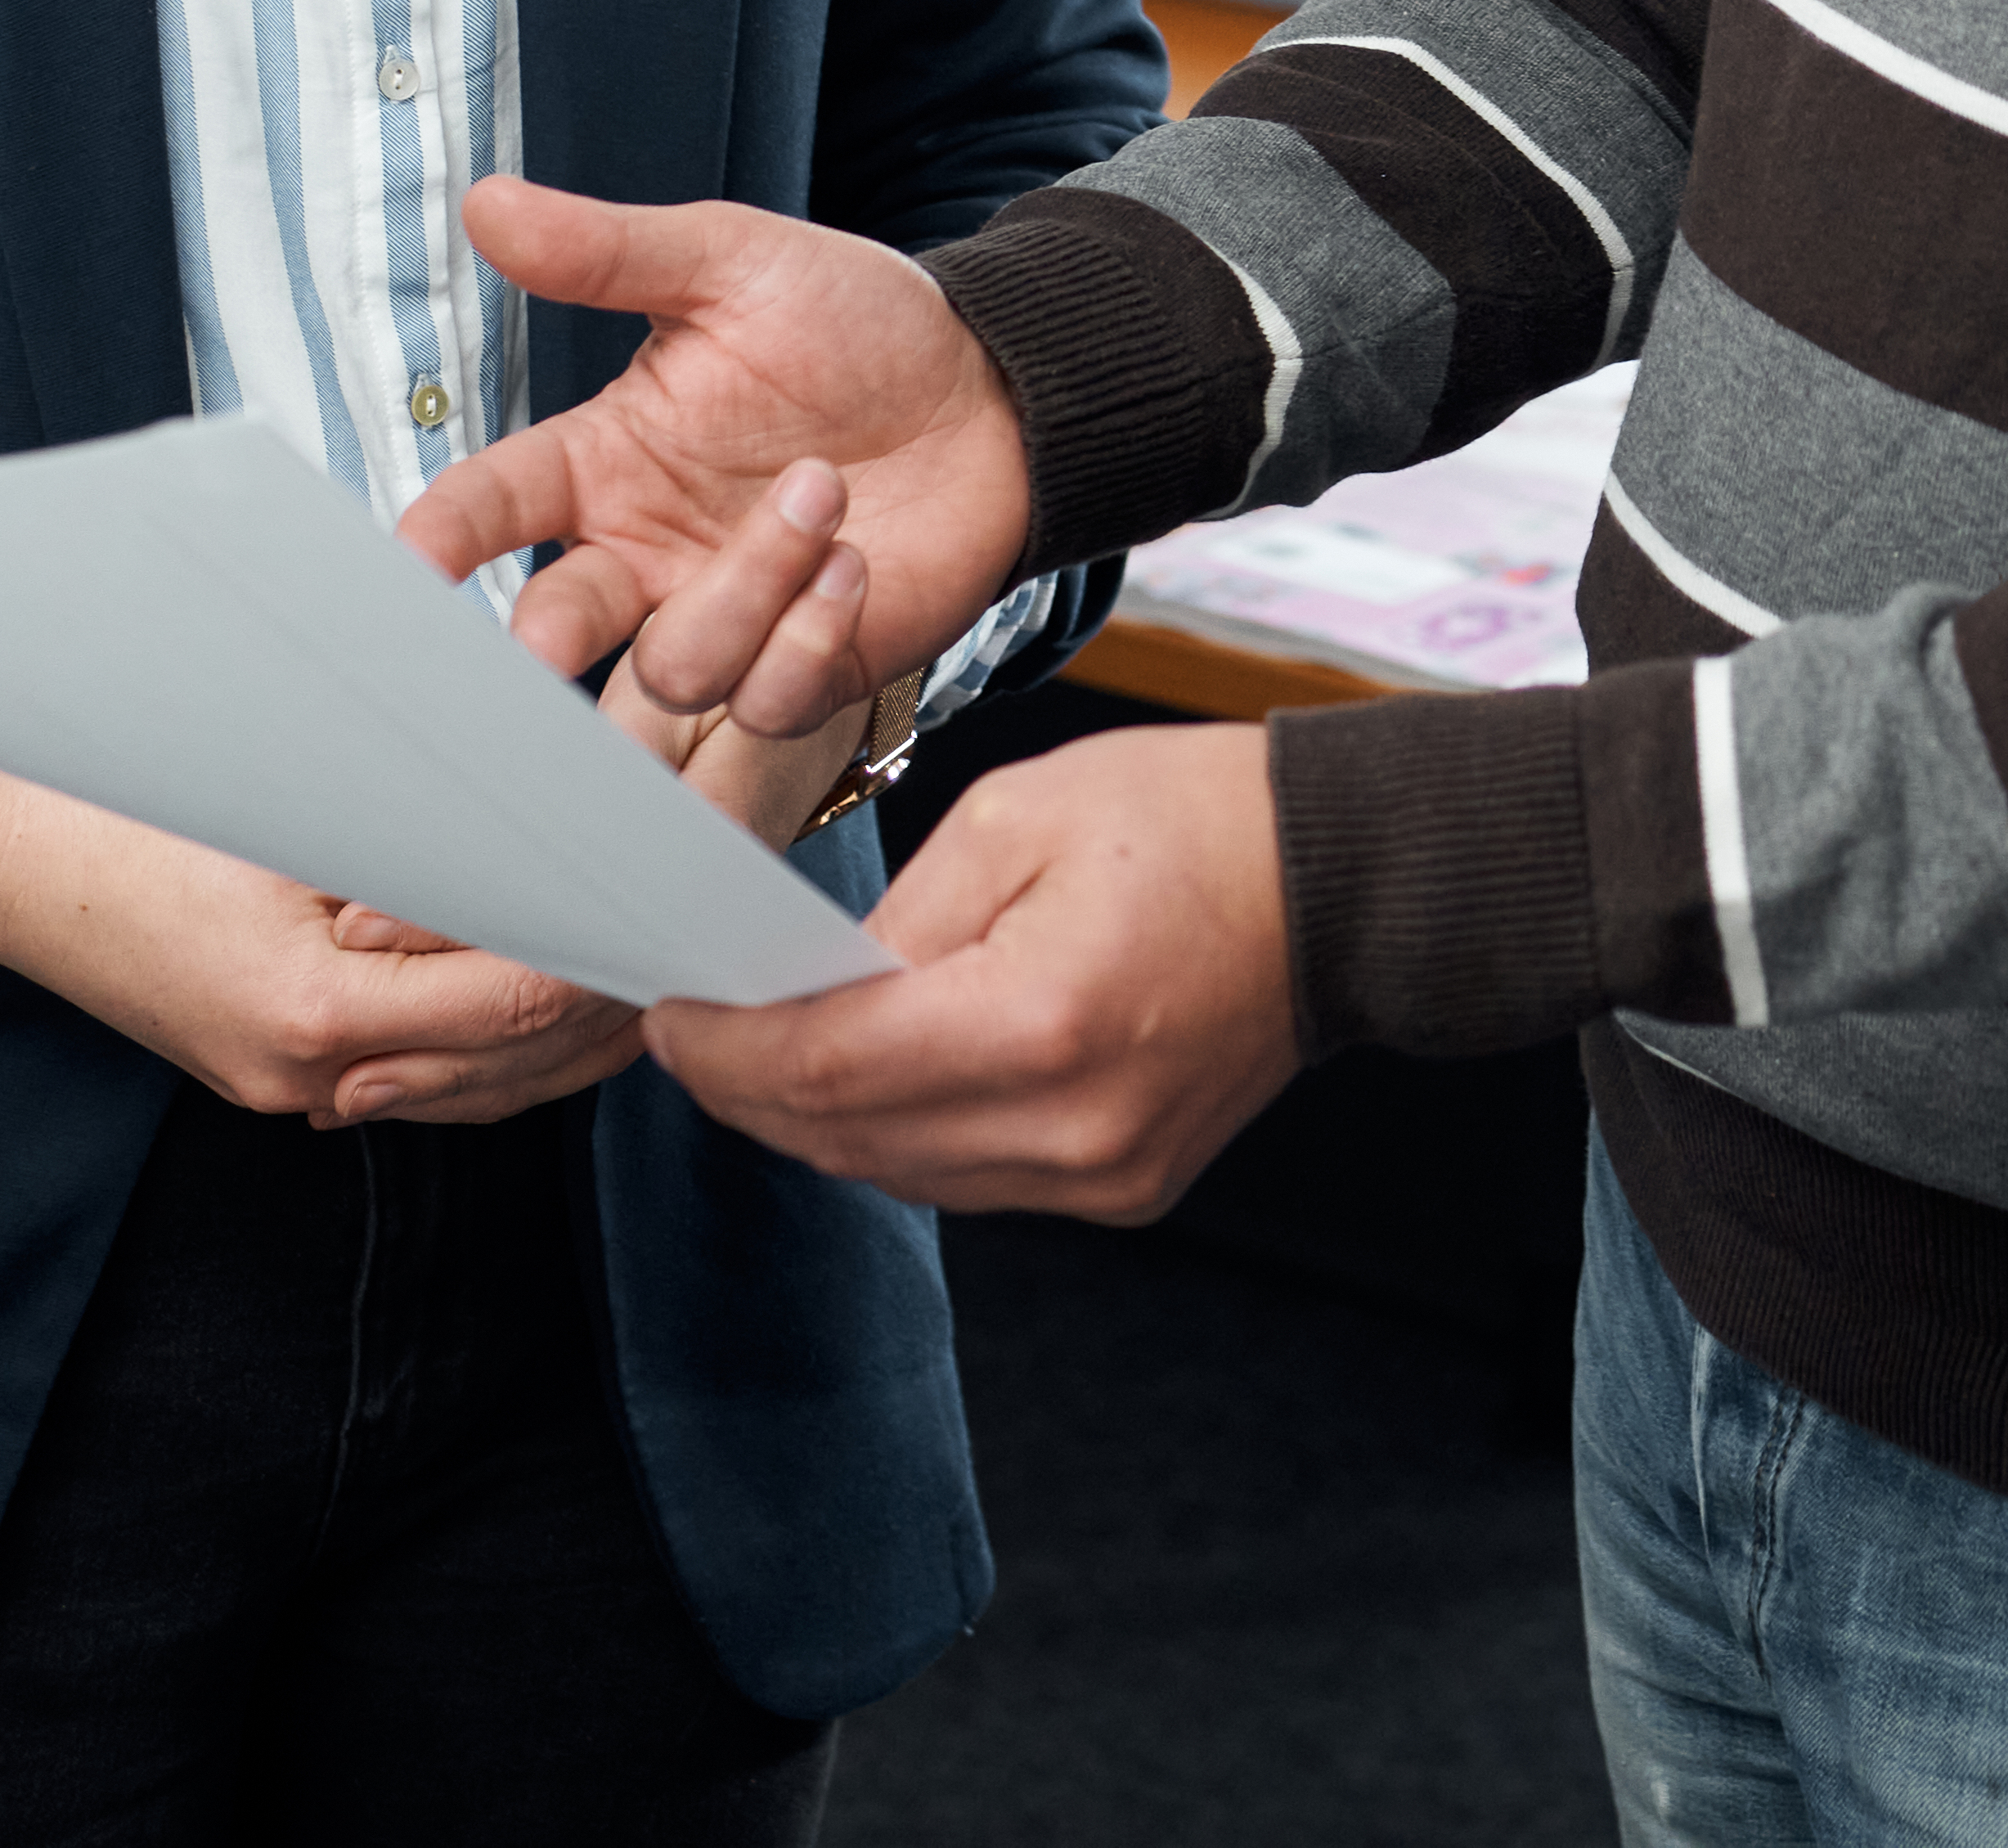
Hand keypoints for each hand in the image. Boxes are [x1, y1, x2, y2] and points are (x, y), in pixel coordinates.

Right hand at [0, 746, 644, 1128]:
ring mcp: (290, 1089)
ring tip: (646, 956)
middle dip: (612, 999)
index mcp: (313, 1009)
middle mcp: (308, 1074)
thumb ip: (422, 844)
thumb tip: (552, 839)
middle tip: (693, 931)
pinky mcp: (276, 1075)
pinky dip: (495, 1043)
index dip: (608, 951)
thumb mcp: (290, 807)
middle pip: (515, 1064)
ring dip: (566, 1030)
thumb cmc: (129, 803)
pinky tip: (546, 987)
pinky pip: (423, 1079)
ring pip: (481, 1087)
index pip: (514, 1001)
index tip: (675, 901)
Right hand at [403, 189, 1037, 700]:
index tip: (408, 557)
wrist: (994, 386)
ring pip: (676, 665)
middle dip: (538, 640)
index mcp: (609, 462)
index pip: (496, 504)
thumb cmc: (858, 324)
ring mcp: (728, 618)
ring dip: (746, 584)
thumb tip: (486, 202)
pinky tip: (857, 563)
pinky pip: (770, 700)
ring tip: (825, 493)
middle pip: (556, 626)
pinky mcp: (808, 668)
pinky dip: (809, 634)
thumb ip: (606, 251)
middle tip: (538, 636)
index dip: (445, 534)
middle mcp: (650, 554)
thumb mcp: (731, 263)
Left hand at [641, 717, 1300, 1221]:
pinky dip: (906, 1132)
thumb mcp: (1016, 817)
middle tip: (695, 1032)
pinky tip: (879, 1071)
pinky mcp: (1124, 1191)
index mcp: (1040, 1021)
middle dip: (753, 1088)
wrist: (1341, 884)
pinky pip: (970, 1179)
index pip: (827, 1071)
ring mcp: (1103, 1176)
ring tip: (770, 1048)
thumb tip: (807, 991)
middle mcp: (1070, 1128)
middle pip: (851, 1142)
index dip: (724, 1052)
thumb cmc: (1189, 817)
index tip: (666, 1014)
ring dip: (823, 1118)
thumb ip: (899, 923)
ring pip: (902, 1174)